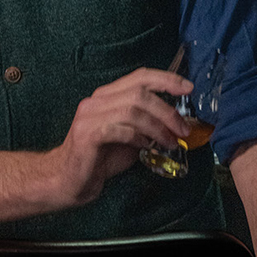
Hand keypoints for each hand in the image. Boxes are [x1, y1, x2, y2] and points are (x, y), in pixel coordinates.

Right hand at [47, 67, 193, 204]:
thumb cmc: (101, 159)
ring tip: (169, 142)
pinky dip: (139, 138)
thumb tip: (179, 123)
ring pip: (132, 110)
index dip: (166, 79)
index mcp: (108, 95)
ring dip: (157, 127)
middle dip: (167, 110)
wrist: (68, 180)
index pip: (140, 76)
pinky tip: (146, 148)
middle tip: (183, 129)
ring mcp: (89, 116)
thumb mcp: (132, 137)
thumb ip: (149, 125)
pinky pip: (120, 130)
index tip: (188, 88)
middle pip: (140, 93)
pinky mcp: (87, 135)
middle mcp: (97, 100)